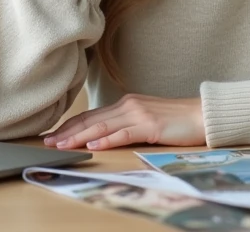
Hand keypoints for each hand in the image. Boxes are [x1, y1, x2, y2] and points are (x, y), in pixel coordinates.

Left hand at [43, 94, 205, 150]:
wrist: (201, 115)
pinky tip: (93, 146)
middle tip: (47, 142)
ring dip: (79, 137)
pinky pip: (123, 133)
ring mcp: (139, 114)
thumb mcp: (145, 118)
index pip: (91, 115)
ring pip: (102, 127)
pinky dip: (106, 140)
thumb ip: (125, 122)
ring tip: (61, 145)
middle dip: (67, 131)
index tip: (53, 135)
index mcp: (125, 103)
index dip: (70, 125)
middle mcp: (128, 105)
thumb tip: (103, 134)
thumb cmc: (175, 119)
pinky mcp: (150, 125)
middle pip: (91, 120)